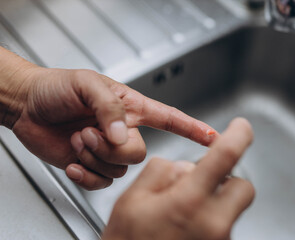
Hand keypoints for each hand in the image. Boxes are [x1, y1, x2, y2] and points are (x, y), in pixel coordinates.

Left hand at [10, 66, 217, 189]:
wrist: (27, 105)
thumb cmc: (57, 88)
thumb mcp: (87, 84)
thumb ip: (109, 108)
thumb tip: (122, 136)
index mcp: (130, 108)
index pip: (170, 118)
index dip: (193, 128)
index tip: (214, 138)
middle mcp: (123, 131)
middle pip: (140, 153)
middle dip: (112, 148)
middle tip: (88, 132)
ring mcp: (108, 151)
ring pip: (119, 169)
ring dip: (94, 156)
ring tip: (77, 137)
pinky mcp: (93, 166)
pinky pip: (101, 182)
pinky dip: (86, 175)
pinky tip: (74, 161)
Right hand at [102, 118, 254, 239]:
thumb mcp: (132, 200)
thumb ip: (162, 172)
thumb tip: (184, 167)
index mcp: (189, 203)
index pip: (226, 157)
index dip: (238, 135)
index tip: (242, 127)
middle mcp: (213, 225)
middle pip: (244, 187)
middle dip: (228, 179)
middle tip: (203, 182)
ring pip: (234, 208)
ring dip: (216, 200)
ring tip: (183, 211)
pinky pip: (224, 226)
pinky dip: (210, 219)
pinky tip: (184, 227)